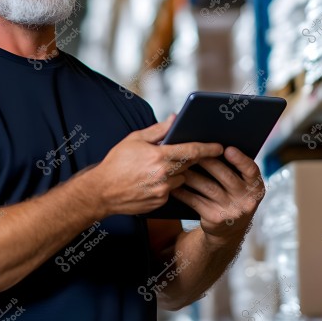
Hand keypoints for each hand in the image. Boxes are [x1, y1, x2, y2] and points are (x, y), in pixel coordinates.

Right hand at [91, 115, 223, 216]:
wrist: (101, 192)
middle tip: (195, 153)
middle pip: (189, 164)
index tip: (220, 146)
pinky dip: (168, 183)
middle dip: (193, 158)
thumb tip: (174, 118)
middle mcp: (164, 175)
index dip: (208, 148)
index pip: (191, 151)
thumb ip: (157, 130)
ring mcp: (163, 191)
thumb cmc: (117, 162)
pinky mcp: (160, 202)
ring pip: (181, 178)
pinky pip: (172, 190)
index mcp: (159, 156)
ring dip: (178, 171)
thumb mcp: (135, 139)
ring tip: (164, 166)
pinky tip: (154, 179)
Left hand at [170, 147, 264, 243]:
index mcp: (255, 186)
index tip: (227, 148)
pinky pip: (196, 202)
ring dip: (192, 175)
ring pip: (208, 188)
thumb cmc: (232, 195)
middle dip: (208, 162)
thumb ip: (234, 168)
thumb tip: (212, 146)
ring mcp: (231, 211)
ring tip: (179, 163)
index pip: (251, 170)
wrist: (230, 228)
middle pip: (226, 176)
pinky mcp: (215, 219)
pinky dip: (184, 192)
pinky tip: (175, 183)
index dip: (240, 159)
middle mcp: (246, 199)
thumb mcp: (242, 184)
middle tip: (193, 150)